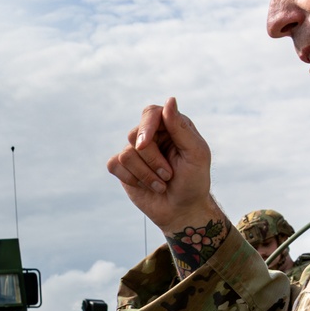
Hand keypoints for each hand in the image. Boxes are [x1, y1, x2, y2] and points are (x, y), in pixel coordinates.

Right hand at [107, 98, 218, 234]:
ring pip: (125, 154)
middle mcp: (151, 136)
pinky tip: (144, 186)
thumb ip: (181, 128)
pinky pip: (114, 165)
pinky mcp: (123, 168)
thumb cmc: (194, 181)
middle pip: (135, 136)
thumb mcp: (195, 154)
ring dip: (145, 175)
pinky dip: (131, 178)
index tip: (145, 143)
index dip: (145, 126)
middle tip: (169, 175)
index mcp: (170, 126)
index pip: (150, 113)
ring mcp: (135, 152)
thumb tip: (169, 100)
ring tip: (161, 184)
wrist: (182, 210)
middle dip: (152, 160)